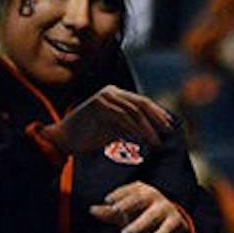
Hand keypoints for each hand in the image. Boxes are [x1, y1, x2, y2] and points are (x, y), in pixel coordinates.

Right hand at [42, 85, 174, 155]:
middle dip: (157, 118)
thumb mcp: (114, 128)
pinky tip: (141, 138)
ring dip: (147, 127)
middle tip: (168, 132)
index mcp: (116, 94)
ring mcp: (104, 96)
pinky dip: (133, 128)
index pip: (142, 102)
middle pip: (141, 103)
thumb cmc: (89, 136)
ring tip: (156, 141)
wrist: (63, 139)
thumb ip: (131, 125)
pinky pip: (121, 116)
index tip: (170, 127)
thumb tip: (154, 132)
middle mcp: (111, 92)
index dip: (158, 114)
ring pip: (133, 110)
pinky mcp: (98, 104)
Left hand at [90, 181, 190, 232]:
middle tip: (115, 212)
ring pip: (152, 215)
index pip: (130, 190)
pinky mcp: (175, 220)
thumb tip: (91, 210)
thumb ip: (109, 212)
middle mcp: (154, 196)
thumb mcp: (126, 212)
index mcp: (142, 190)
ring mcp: (165, 207)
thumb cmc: (143, 214)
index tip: (108, 200)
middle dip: (127, 205)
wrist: (173, 222)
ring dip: (139, 224)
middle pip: (140, 198)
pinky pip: (168, 226)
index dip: (119, 194)